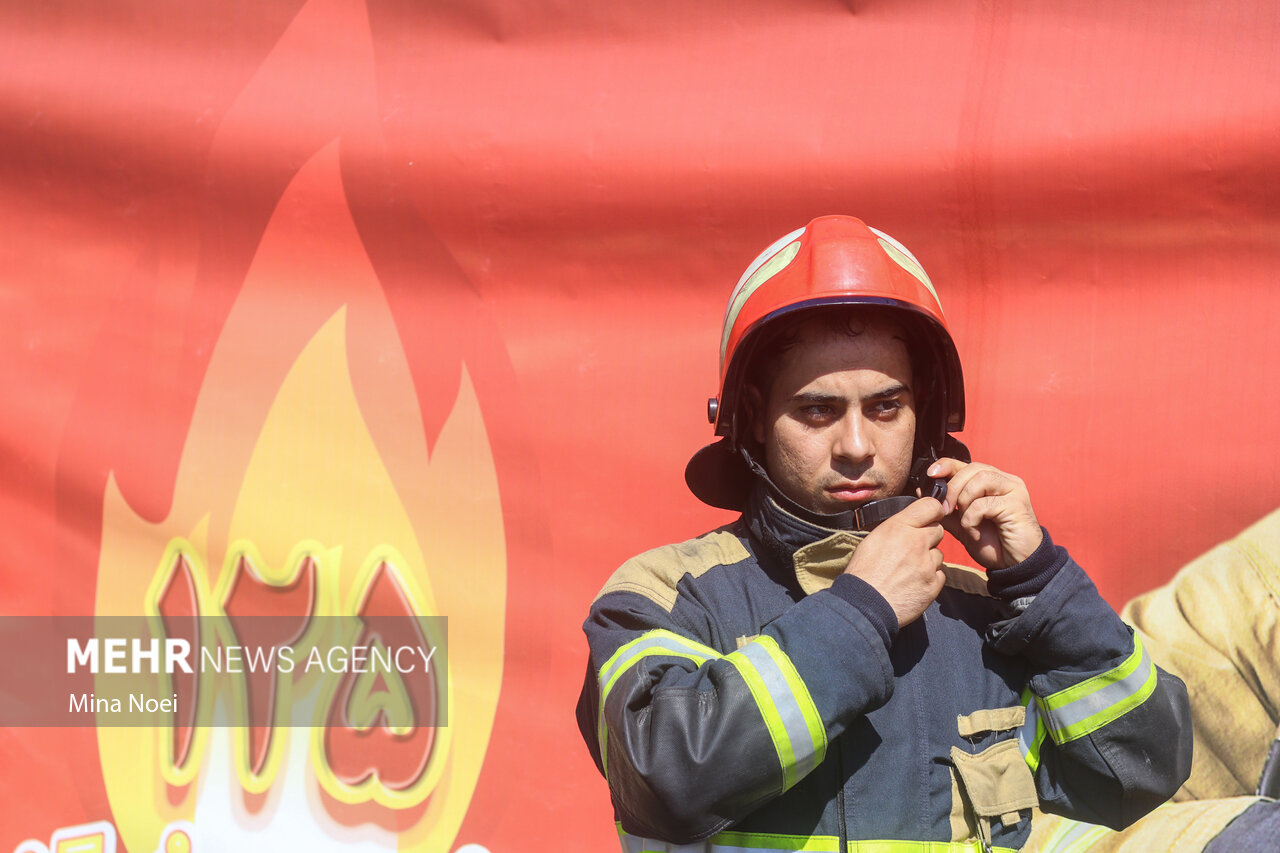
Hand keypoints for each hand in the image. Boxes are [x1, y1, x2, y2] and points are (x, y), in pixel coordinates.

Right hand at [844, 497, 945, 626]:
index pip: (931, 506)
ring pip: (939, 554)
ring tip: (909, 570)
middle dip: (929, 537)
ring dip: (928, 560)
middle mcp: (916, 542)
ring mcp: (927, 564)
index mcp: (899, 527)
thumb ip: (897, 528)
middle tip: (912, 549)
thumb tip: (911, 524)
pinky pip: (940, 575)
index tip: (931, 517)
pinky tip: (914, 583)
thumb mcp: (874, 538)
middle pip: (938, 530)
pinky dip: (930, 578)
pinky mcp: (933, 584)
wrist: (865, 604)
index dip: (933, 511)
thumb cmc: (864, 572)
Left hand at [927, 458, 1042, 570]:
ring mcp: (1013, 490)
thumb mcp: (963, 525)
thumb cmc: (992, 543)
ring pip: (979, 480)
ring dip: (964, 501)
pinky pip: (985, 503)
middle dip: (952, 488)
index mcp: (992, 482)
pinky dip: (972, 518)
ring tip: (963, 522)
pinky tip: (974, 533)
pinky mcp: (1017, 504)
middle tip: (944, 509)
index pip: (966, 464)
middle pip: (972, 469)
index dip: (946, 465)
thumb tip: (923, 492)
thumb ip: (947, 509)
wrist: (1014, 565)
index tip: (930, 474)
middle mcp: (1005, 481)